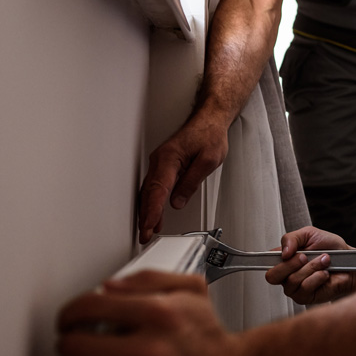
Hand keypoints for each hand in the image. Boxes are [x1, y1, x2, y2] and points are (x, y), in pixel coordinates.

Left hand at [57, 271, 246, 355]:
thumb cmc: (207, 335)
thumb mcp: (192, 290)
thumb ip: (149, 278)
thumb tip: (107, 286)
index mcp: (160, 314)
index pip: (87, 307)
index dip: (70, 312)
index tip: (71, 318)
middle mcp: (150, 351)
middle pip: (72, 346)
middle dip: (68, 342)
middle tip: (74, 342)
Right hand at [138, 113, 229, 243]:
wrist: (210, 120)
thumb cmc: (210, 135)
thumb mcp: (208, 160)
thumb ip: (191, 182)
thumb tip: (177, 201)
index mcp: (169, 158)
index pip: (158, 190)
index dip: (153, 211)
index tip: (149, 226)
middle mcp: (160, 160)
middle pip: (149, 193)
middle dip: (146, 216)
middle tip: (145, 235)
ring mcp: (160, 162)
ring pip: (149, 191)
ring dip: (148, 210)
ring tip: (148, 229)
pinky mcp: (164, 165)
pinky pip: (154, 186)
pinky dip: (152, 201)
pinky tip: (155, 212)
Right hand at [265, 226, 355, 304]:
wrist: (349, 262)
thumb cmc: (331, 248)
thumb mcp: (310, 234)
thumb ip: (292, 238)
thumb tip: (283, 252)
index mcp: (284, 259)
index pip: (266, 263)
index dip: (264, 261)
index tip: (278, 255)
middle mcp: (287, 275)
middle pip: (272, 275)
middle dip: (291, 263)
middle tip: (305, 256)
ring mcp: (295, 288)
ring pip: (292, 280)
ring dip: (312, 267)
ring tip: (324, 261)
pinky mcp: (306, 298)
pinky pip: (305, 288)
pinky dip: (317, 277)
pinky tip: (325, 274)